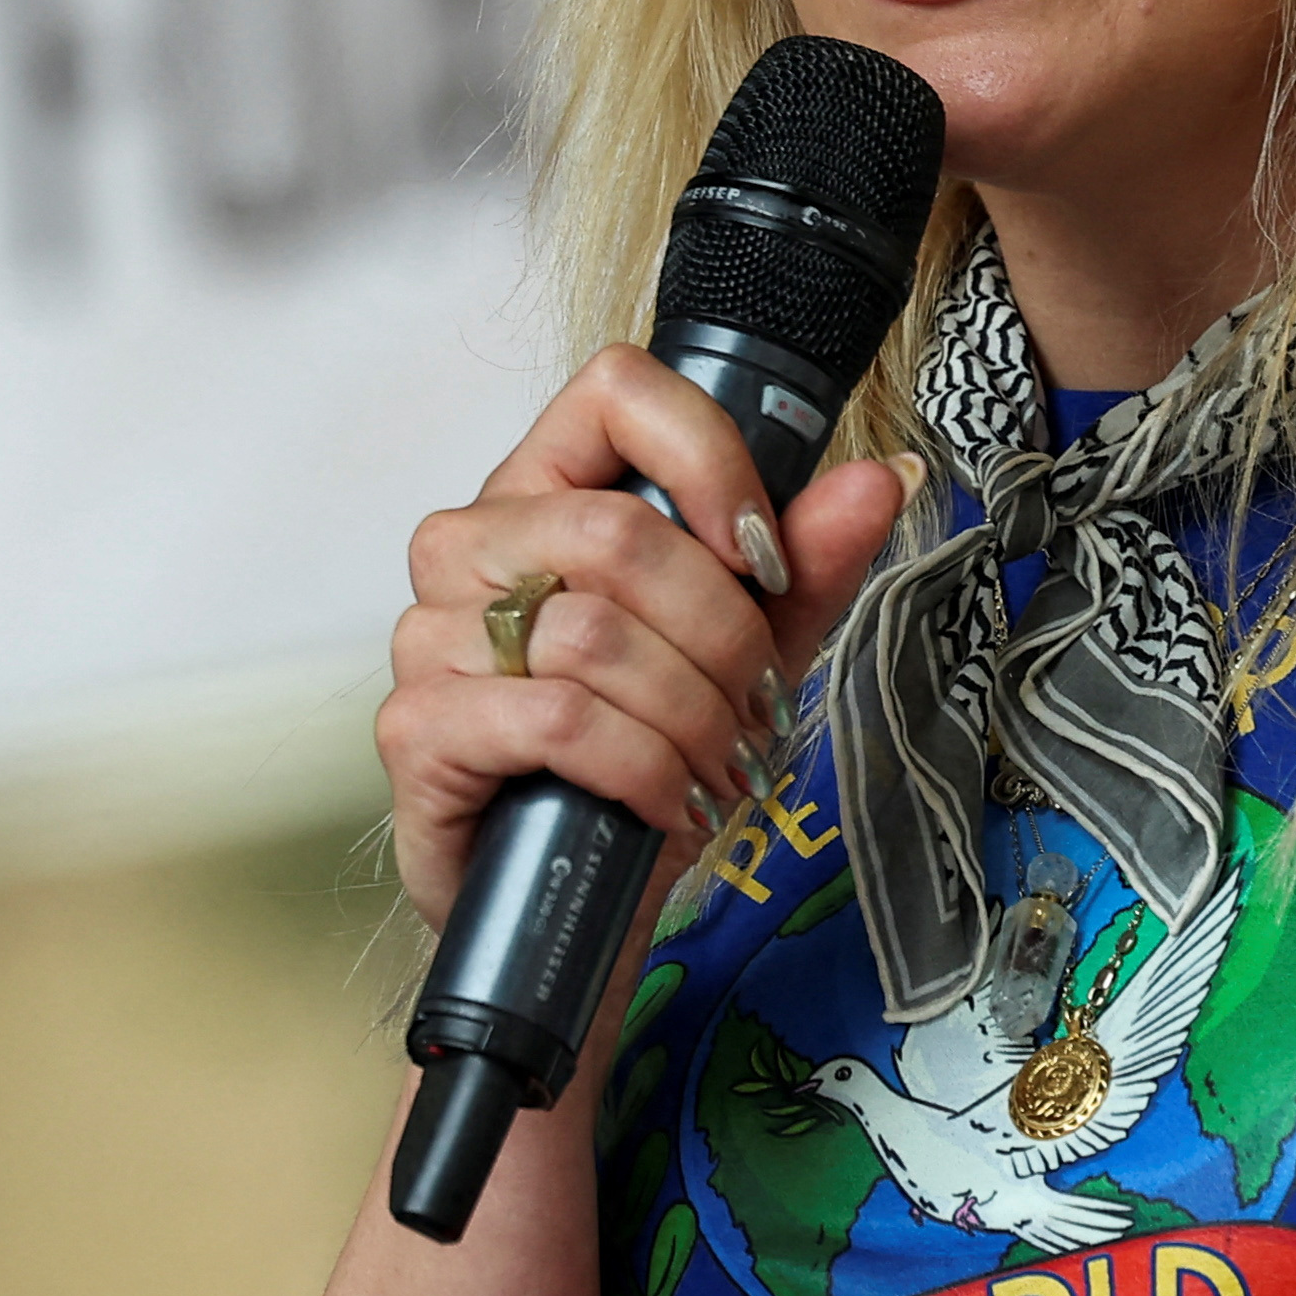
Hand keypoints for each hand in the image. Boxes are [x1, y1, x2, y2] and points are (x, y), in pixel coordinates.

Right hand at [376, 348, 915, 929]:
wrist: (577, 903)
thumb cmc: (640, 761)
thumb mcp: (749, 654)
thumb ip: (805, 567)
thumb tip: (878, 483)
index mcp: (544, 494)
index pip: (615, 392)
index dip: (707, 457)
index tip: (761, 553)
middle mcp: (470, 548)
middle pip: (618, 532)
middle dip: (723, 634)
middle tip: (757, 707)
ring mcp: (429, 635)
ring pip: (594, 634)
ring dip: (691, 715)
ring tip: (721, 766)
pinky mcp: (417, 728)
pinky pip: (555, 720)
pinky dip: (641, 767)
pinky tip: (667, 801)